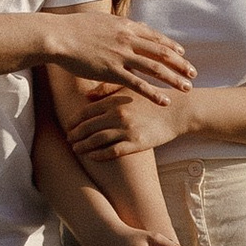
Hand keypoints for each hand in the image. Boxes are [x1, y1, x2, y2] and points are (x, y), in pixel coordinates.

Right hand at [44, 7, 196, 95]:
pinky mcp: (112, 71)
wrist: (59, 36)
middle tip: (193, 73)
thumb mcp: (102, 21)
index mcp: (126, 26)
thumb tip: (130, 24)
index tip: (183, 54)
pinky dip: (154, 93)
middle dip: (180, 64)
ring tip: (187, 88)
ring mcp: (121, 55)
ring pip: (155, 68)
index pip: (155, 37)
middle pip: (161, 53)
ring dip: (173, 79)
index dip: (171, 46)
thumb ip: (118, 25)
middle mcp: (128, 39)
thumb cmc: (75, 28)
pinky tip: (164, 101)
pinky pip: (138, 84)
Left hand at [67, 82, 201, 167]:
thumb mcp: (130, 88)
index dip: (74, 121)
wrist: (178, 110)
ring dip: (83, 146)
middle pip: (88, 127)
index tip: (67, 126)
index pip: (86, 112)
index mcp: (114, 100)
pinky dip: (99, 155)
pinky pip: (112, 151)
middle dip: (75, 135)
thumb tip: (87, 95)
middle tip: (68, 140)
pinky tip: (92, 157)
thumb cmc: (152, 98)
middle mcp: (118, 114)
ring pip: (97, 140)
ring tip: (76, 149)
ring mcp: (127, 129)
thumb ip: (107, 90)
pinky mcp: (136, 143)